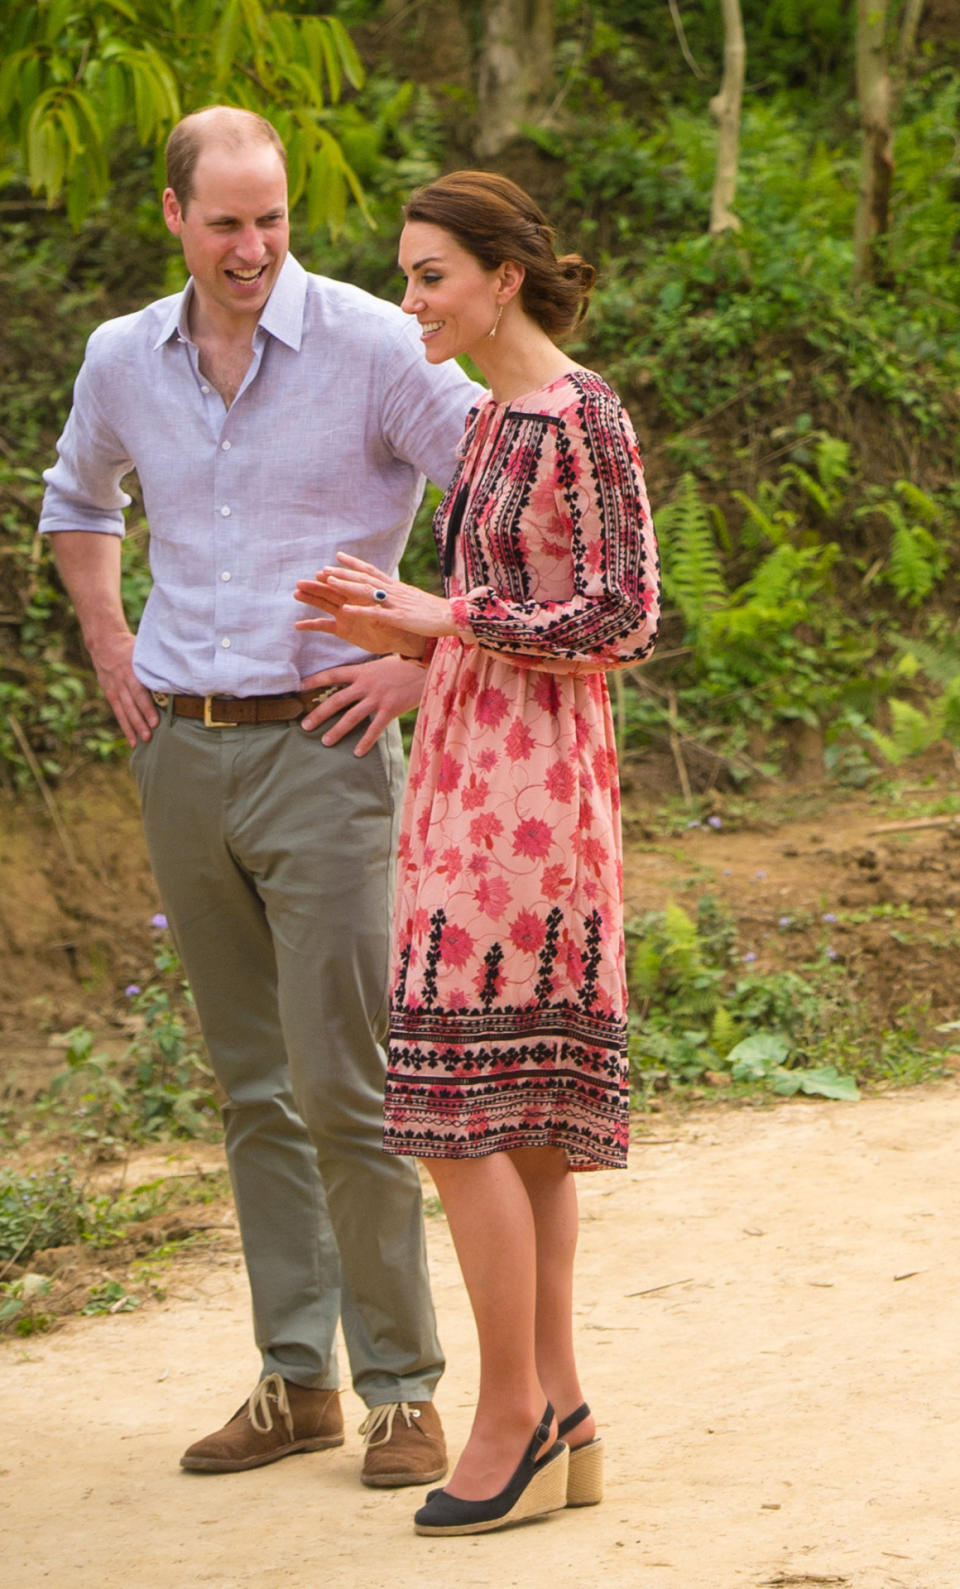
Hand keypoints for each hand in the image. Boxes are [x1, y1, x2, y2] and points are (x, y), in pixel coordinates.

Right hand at [91, 631, 158, 747]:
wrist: (104, 643)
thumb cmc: (130, 647)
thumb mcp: (142, 651)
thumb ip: (156, 663)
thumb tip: (179, 672)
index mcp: (131, 671)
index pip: (139, 693)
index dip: (147, 708)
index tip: (155, 722)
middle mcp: (121, 682)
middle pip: (131, 706)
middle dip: (140, 722)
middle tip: (149, 736)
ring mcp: (114, 689)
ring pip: (123, 712)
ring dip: (132, 728)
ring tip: (139, 743)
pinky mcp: (110, 694)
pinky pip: (118, 713)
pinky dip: (124, 726)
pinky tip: (131, 739)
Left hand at [295, 553, 454, 642]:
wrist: (454, 617)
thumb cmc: (435, 612)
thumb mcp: (414, 599)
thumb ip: (400, 595)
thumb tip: (390, 591)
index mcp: (397, 587)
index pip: (371, 570)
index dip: (353, 563)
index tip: (337, 555)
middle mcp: (394, 591)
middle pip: (363, 578)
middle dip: (342, 573)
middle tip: (322, 569)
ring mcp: (395, 603)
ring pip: (366, 591)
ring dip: (346, 585)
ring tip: (327, 581)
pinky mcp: (399, 617)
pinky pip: (375, 613)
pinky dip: (359, 610)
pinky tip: (344, 610)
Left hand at [299, 655, 426, 755]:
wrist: (429, 668)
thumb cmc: (407, 665)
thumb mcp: (383, 663)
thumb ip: (368, 671)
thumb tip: (356, 678)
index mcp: (362, 671)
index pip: (332, 674)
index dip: (314, 680)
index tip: (298, 687)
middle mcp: (366, 684)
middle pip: (336, 700)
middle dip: (318, 713)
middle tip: (305, 725)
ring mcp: (378, 698)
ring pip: (351, 717)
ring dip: (336, 730)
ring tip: (325, 742)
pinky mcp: (390, 709)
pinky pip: (374, 729)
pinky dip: (365, 741)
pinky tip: (357, 753)